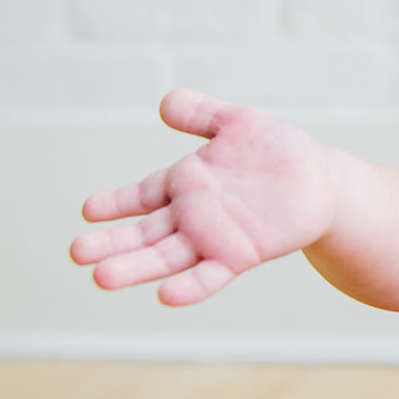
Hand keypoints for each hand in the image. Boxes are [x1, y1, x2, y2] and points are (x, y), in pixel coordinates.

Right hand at [70, 89, 336, 304]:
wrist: (322, 181)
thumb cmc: (280, 151)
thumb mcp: (238, 122)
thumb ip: (201, 114)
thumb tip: (165, 102)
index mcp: (187, 183)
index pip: (142, 195)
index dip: (116, 203)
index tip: (87, 210)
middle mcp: (193, 215)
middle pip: (144, 233)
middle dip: (111, 243)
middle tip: (76, 252)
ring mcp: (214, 238)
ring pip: (167, 257)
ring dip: (136, 267)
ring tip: (102, 277)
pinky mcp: (240, 255)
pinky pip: (209, 276)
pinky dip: (189, 287)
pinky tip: (165, 296)